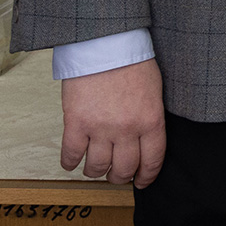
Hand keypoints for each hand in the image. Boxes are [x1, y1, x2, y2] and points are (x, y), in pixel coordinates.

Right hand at [61, 58, 165, 187]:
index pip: (152, 160)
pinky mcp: (76, 123)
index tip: (141, 181)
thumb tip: (146, 140)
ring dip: (95, 172)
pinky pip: (71, 155)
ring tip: (94, 167)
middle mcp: (127, 129)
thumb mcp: (154, 91)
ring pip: (97, 167)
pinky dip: (70, 163)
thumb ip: (150, 118)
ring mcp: (100, 128)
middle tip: (116, 175)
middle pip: (124, 168)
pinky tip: (72, 162)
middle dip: (120, 177)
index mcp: (151, 120)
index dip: (146, 176)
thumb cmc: (132, 62)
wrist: (106, 44)